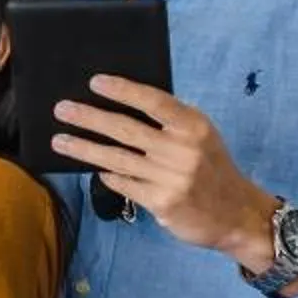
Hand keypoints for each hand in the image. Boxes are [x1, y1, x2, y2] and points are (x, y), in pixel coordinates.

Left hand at [51, 76, 275, 264]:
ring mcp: (170, 178)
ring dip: (84, 148)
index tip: (95, 82)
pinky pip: (124, 183)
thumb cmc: (212, 169)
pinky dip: (107, 175)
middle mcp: (182, 150)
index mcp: (193, 126)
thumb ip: (170, 123)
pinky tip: (94, 169)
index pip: (153, 101)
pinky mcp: (161, 202)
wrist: (237, 215)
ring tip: (60, 140)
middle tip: (61, 110)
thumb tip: (120, 106)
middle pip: (125, 129)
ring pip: (116, 158)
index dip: (123, 90)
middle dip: (89, 118)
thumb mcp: (201, 138)